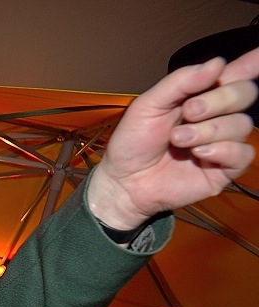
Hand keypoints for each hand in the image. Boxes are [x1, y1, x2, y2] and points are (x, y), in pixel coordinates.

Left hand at [89, 48, 258, 230]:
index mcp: (200, 96)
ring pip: (242, 124)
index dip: (252, 63)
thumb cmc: (133, 142)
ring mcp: (222, 142)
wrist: (124, 180)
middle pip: (245, 94)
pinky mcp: (224, 169)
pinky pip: (243, 154)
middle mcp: (217, 116)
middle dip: (219, 99)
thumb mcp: (148, 105)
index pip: (235, 74)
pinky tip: (197, 154)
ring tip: (178, 139)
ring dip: (208, 130)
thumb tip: (217, 64)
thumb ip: (180, 82)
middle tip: (188, 112)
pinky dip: (221, 150)